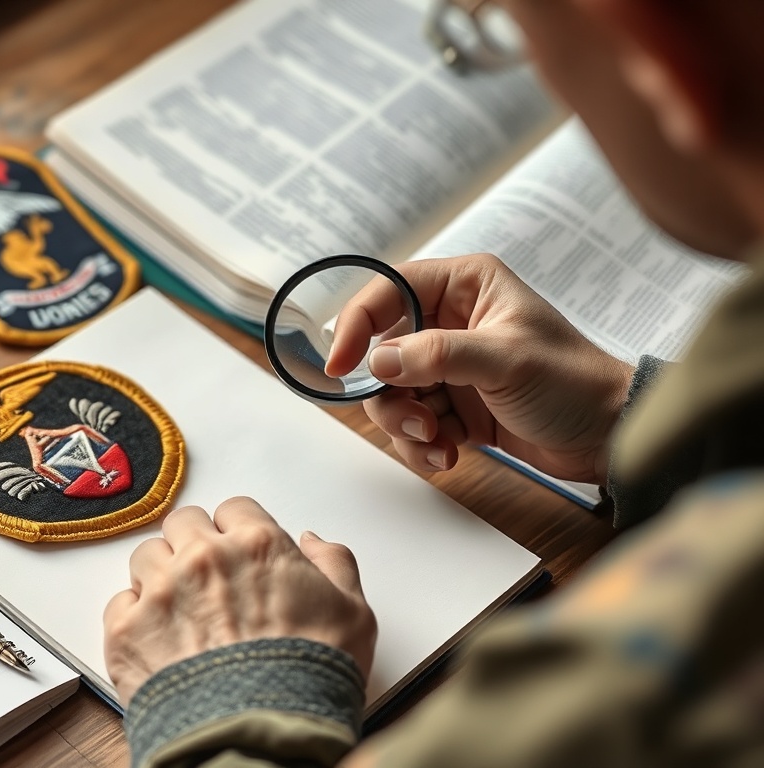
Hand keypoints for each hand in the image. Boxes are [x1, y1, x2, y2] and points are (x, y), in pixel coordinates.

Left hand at [103, 497, 377, 705]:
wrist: (263, 737)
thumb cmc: (309, 680)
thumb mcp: (353, 613)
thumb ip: (335, 563)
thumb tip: (313, 542)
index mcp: (257, 544)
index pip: (233, 508)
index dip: (237, 531)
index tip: (238, 553)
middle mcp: (204, 557)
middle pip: (183, 523)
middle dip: (194, 544)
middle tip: (207, 578)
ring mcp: (161, 591)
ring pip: (146, 556)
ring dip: (161, 575)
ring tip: (180, 610)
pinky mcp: (127, 631)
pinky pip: (119, 602)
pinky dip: (134, 616)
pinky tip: (158, 638)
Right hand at [326, 254, 633, 483]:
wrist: (608, 436)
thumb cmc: (573, 382)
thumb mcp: (505, 360)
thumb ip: (438, 355)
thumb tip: (380, 361)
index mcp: (465, 286)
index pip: (390, 290)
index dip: (358, 323)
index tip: (340, 363)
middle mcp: (451, 320)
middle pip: (383, 350)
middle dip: (391, 393)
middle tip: (417, 420)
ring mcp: (450, 365)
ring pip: (393, 392)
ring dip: (406, 424)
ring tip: (438, 443)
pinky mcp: (454, 404)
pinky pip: (412, 421)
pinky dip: (422, 443)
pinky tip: (449, 454)